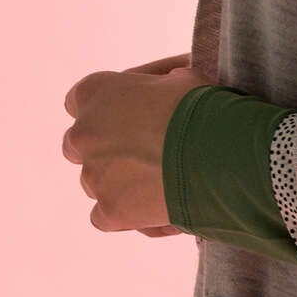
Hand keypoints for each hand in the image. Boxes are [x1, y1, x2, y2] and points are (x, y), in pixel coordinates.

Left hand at [62, 54, 208, 235]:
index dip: (104, 110)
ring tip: (162, 185)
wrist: (217, 151)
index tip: (126, 117)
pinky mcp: (110, 211)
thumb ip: (159, 86)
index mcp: (95, 92)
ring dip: (119, 182)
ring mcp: (94, 175)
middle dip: (104, 148)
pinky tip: (160, 214)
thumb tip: (165, 90)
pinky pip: (106, 218)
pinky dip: (129, 217)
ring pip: (95, 183)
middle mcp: (84, 133)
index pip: (78, 100)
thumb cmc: (201, 106)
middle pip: (80, 144)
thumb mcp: (180, 78)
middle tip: (141, 152)